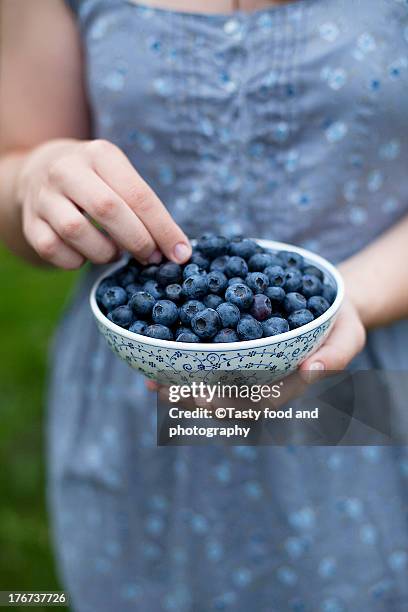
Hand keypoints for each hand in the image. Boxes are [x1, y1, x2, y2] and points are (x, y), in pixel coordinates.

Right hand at [16, 138, 190, 268]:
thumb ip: (146, 209)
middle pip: (108, 210)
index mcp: (100, 154)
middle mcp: (67, 170)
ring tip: (116, 254)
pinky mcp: (29, 221)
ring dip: (105, 253)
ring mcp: (44, 196)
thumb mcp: (121, 178)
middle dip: (138, 241)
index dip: (163, 229)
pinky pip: (53, 249)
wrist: (39, 172)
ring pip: (76, 231)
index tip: (180, 253)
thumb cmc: (96, 181)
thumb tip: (178, 250)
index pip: (138, 195)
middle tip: (151, 257)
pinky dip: (75, 261)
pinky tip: (86, 256)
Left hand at [146, 296, 365, 397]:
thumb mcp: (349, 334)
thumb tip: (310, 372)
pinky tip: (160, 358)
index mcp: (288, 385)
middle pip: (225, 403)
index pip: (255, 403)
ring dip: (182, 389)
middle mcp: (265, 384)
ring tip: (152, 380)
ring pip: (213, 390)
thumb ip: (336, 355)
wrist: (328, 303)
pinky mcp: (239, 355)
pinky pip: (210, 367)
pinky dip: (185, 367)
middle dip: (192, 400)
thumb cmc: (340, 320)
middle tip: (162, 390)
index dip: (226, 404)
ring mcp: (251, 373)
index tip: (198, 396)